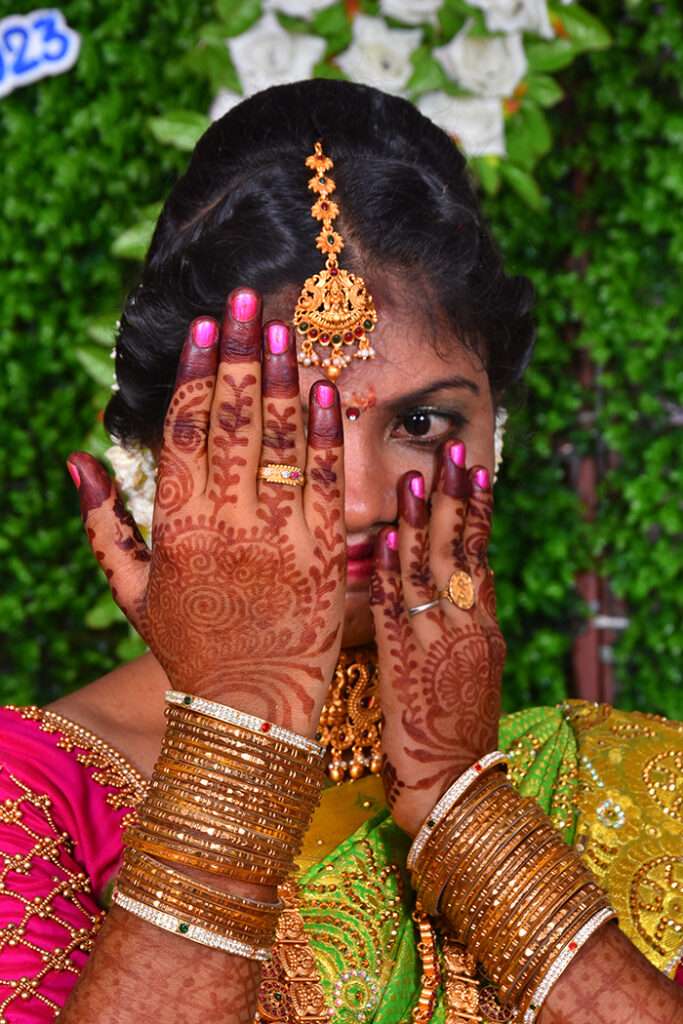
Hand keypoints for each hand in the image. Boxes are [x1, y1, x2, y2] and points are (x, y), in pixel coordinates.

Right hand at [67, 289, 345, 736]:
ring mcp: (282, 537)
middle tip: (246, 300)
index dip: (195, 377)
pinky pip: (327, 481)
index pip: (185, 434)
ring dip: (284, 379)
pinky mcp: (326, 553)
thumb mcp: (131, 591)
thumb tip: (78, 458)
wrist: (251, 706)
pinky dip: (327, 434)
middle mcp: (229, 526)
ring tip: (284, 328)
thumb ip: (103, 524)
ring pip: (282, 442)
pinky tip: (326, 391)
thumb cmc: (188, 646)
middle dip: (240, 355)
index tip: (204, 330)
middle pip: (233, 422)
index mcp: (178, 530)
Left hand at [369, 440, 504, 835]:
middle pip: (463, 551)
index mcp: (485, 629)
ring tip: (418, 476)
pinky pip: (397, 608)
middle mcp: (467, 629)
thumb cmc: (454, 734)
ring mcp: (439, 644)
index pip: (481, 556)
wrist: (454, 789)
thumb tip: (452, 583)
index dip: (477, 511)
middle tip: (454, 448)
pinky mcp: (407, 665)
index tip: (475, 467)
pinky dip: (391, 570)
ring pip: (430, 571)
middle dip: (458, 497)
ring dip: (423, 521)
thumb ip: (461, 626)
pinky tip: (385, 537)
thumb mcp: (472, 672)